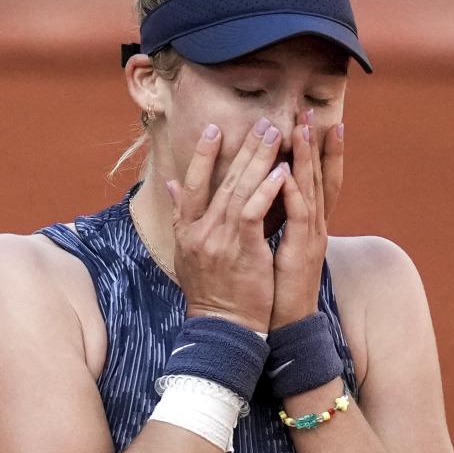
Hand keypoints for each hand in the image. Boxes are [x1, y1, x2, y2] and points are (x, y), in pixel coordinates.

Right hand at [166, 118, 289, 332]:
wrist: (222, 329)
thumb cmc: (211, 293)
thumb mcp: (187, 254)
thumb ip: (181, 216)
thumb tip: (171, 186)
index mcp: (188, 230)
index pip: (192, 184)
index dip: (202, 156)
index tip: (214, 130)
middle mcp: (201, 231)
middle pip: (222, 180)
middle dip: (243, 148)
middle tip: (262, 122)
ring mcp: (221, 240)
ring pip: (240, 190)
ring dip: (259, 160)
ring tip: (275, 135)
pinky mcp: (243, 251)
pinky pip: (254, 213)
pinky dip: (267, 190)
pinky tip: (282, 173)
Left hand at [269, 110, 344, 329]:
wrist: (283, 325)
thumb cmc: (274, 287)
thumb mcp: (271, 246)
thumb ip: (267, 220)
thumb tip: (256, 198)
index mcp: (306, 224)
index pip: (314, 179)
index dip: (317, 151)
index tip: (315, 121)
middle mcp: (313, 226)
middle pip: (319, 176)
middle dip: (316, 143)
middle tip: (311, 111)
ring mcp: (310, 237)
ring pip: (311, 189)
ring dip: (308, 158)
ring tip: (304, 128)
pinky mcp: (300, 251)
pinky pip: (298, 216)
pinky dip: (292, 193)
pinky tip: (286, 172)